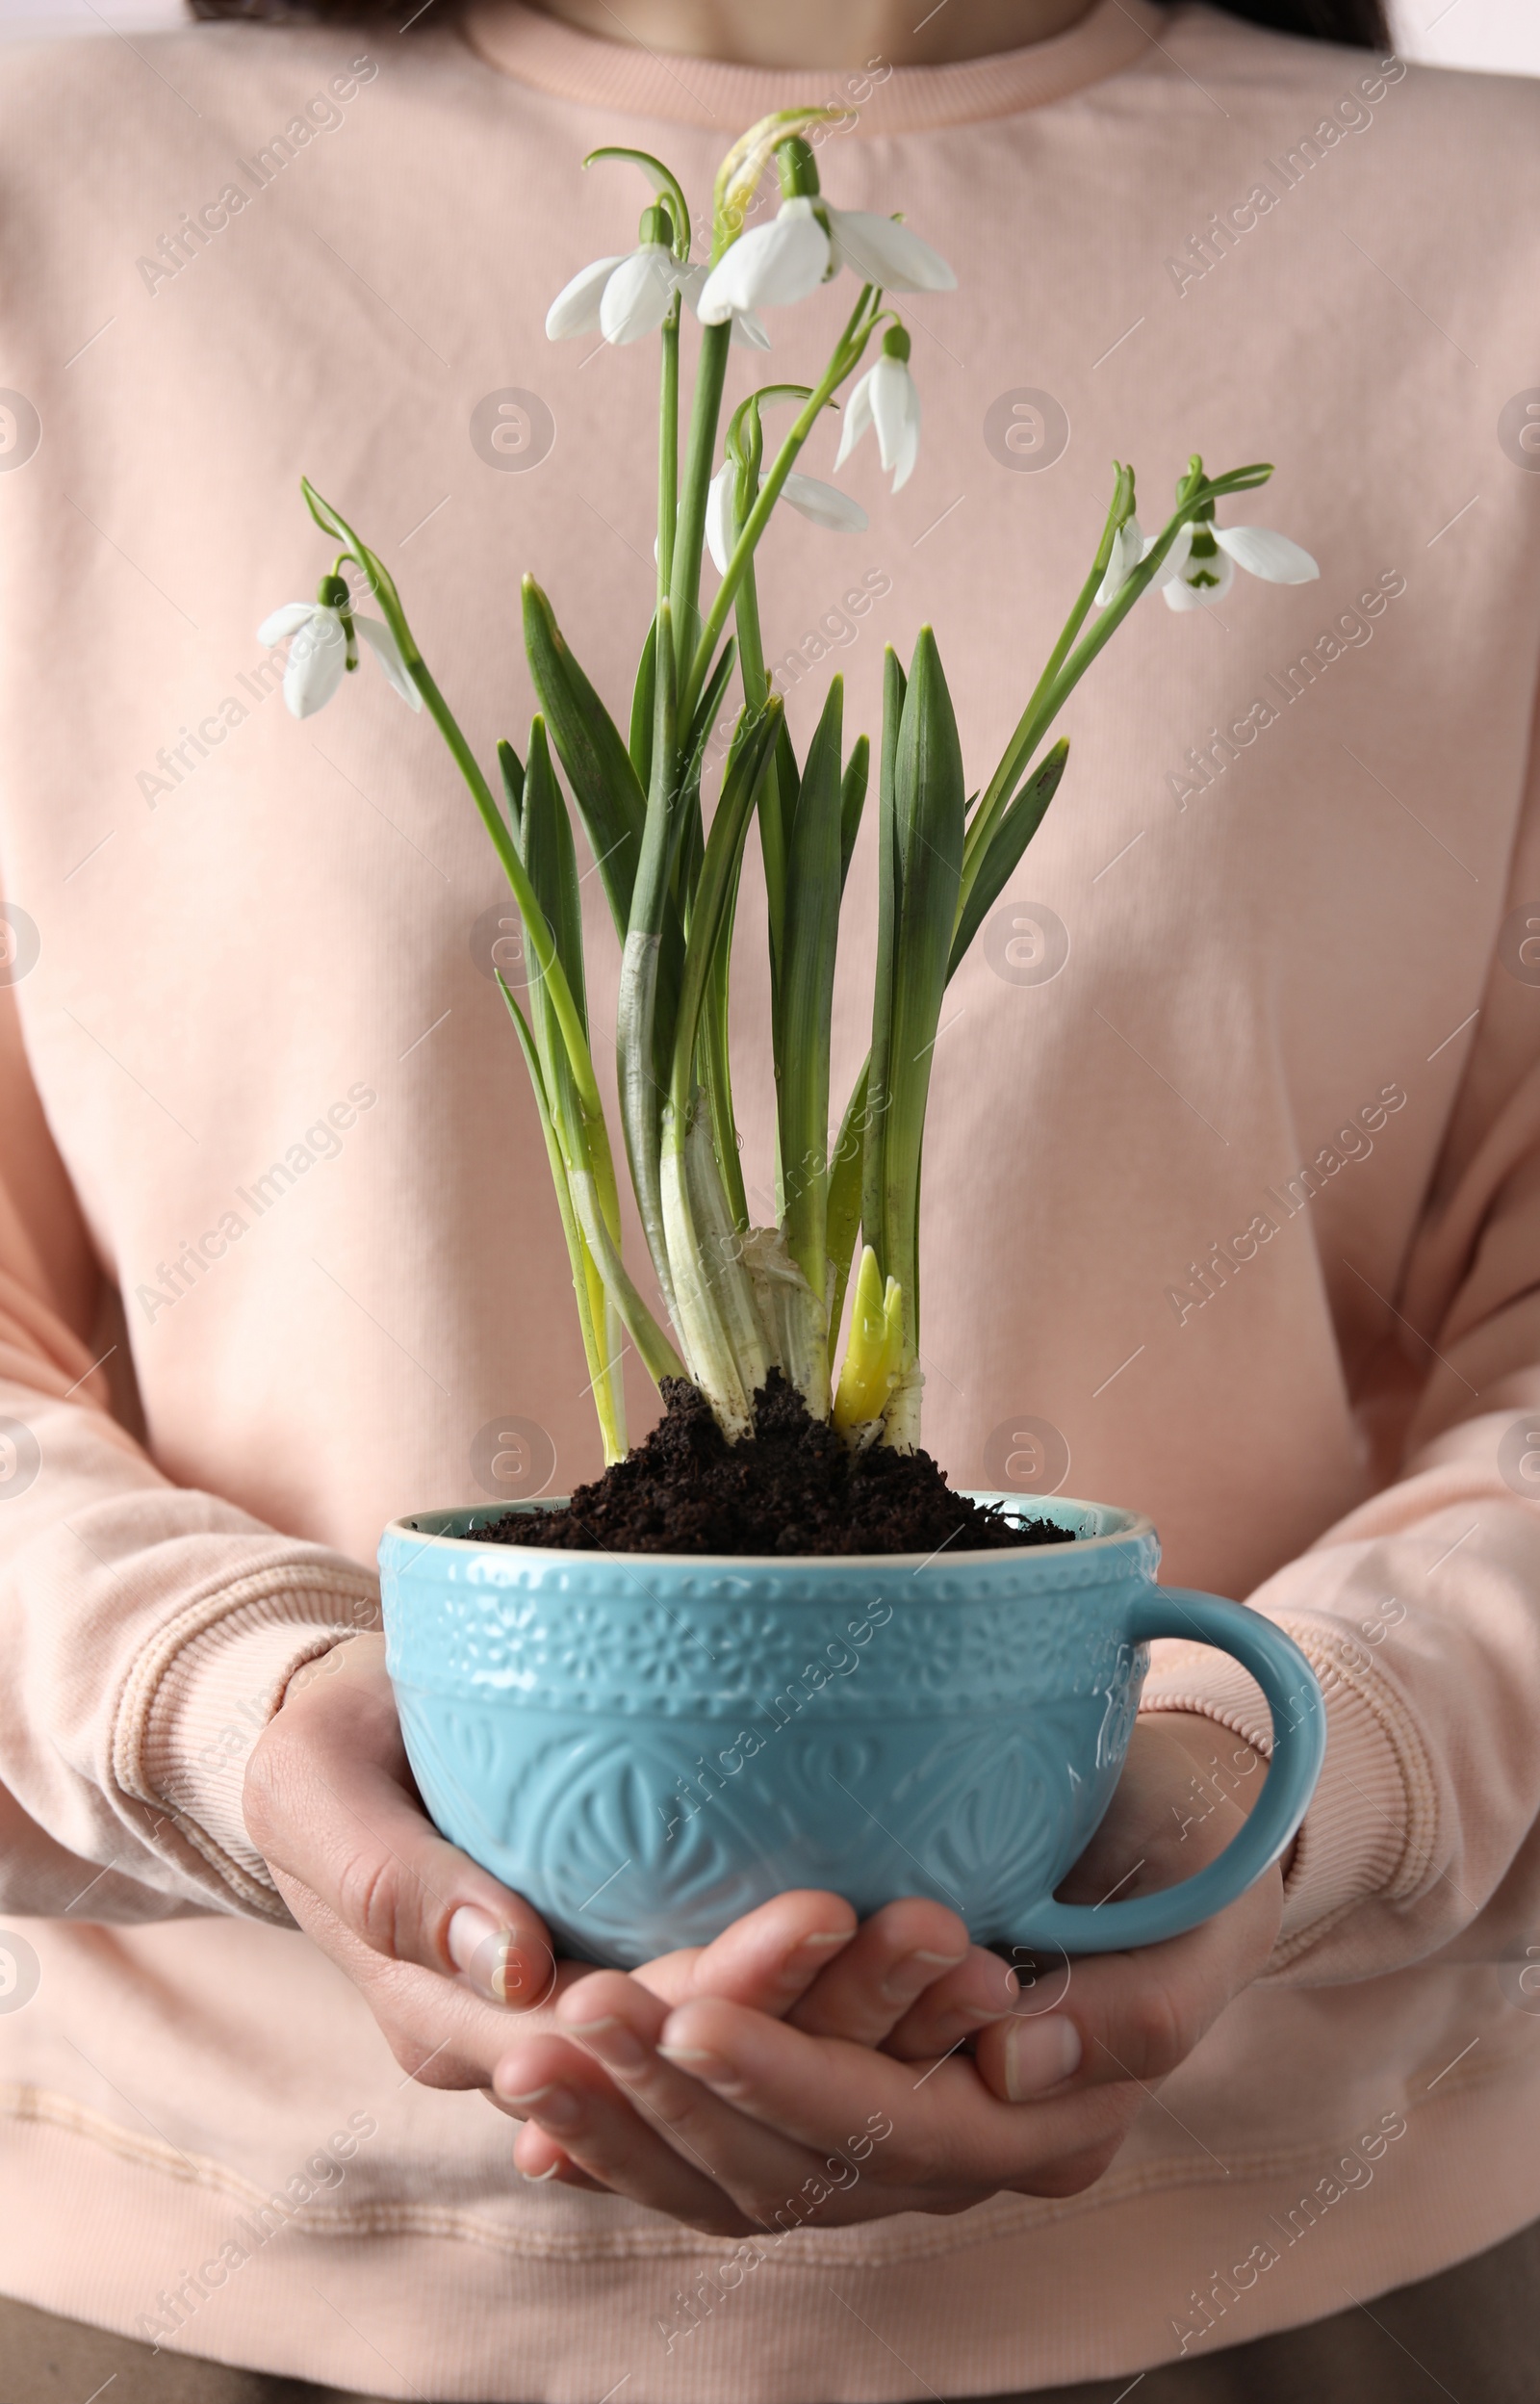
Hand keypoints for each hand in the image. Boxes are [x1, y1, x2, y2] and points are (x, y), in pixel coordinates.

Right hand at [241, 1634, 1012, 2109]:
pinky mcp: (652, 1987)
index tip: (825, 1912)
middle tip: (948, 1936)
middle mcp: (544, 2051)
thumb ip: (390, 1880)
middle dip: (834, 2013)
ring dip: (870, 2020)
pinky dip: (854, 2001)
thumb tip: (508, 1966)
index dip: (722, 1991)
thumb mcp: (315, 1790)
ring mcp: (607, 2029)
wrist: (343, 1752)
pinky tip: (954, 1958)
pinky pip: (762, 2030)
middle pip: (708, 2067)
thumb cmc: (326, 1755)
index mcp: (459, 2024)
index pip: (613, 2036)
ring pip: (753, 2069)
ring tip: (981, 1957)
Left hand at [494, 1713, 1283, 2229]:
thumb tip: (1016, 2055)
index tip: (684, 2014)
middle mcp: (959, 2155)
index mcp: (1045, 2121)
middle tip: (554, 2032)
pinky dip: (634, 2150)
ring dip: (624, 2133)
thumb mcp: (1202, 1904)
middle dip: (664, 2108)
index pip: (889, 2124)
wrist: (1181, 1836)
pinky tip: (543, 2130)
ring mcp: (894, 2144)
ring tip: (521, 2062)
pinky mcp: (843, 2109)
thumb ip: (1136, 2002)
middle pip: (791, 2171)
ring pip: (740, 2182)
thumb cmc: (1197, 1848)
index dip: (781, 2078)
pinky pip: (726, 2162)